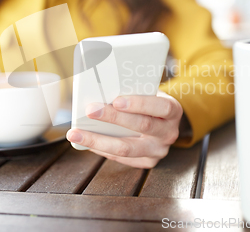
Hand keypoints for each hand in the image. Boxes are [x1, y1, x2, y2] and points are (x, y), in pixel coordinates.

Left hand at [66, 91, 182, 168]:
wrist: (164, 123)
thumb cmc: (151, 103)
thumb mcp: (150, 93)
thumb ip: (133, 91)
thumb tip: (100, 86)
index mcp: (173, 110)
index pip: (160, 107)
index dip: (139, 104)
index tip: (117, 99)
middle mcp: (169, 133)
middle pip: (142, 126)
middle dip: (113, 118)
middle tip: (90, 110)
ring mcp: (158, 151)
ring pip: (127, 149)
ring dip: (98, 140)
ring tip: (76, 133)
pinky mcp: (147, 162)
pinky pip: (121, 158)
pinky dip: (101, 149)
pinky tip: (86, 142)